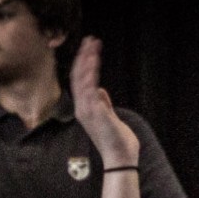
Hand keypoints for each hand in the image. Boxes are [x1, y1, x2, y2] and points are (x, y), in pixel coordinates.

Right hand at [68, 37, 140, 167]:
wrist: (121, 157)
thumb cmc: (117, 140)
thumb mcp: (110, 117)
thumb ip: (104, 103)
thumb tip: (100, 90)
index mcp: (85, 109)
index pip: (80, 82)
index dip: (83, 64)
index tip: (90, 49)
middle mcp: (82, 108)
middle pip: (78, 77)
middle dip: (83, 57)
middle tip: (90, 40)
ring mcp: (87, 109)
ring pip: (82, 79)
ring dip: (87, 60)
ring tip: (92, 45)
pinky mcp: (94, 111)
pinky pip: (89, 86)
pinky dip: (90, 71)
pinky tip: (94, 58)